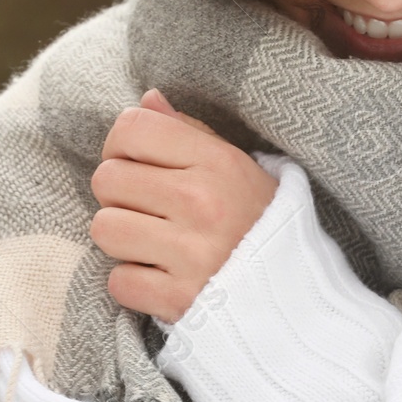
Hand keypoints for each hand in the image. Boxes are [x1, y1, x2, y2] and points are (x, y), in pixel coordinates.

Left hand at [90, 89, 277, 320]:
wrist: (297, 298)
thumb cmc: (261, 224)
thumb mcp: (239, 167)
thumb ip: (190, 132)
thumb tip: (147, 101)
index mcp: (218, 163)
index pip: (132, 129)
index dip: (121, 144)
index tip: (137, 163)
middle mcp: (202, 203)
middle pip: (107, 179)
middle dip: (118, 194)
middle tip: (147, 209)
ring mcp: (190, 254)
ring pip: (104, 229)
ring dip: (122, 239)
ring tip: (154, 243)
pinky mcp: (179, 300)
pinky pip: (118, 282)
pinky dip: (134, 283)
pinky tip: (162, 277)